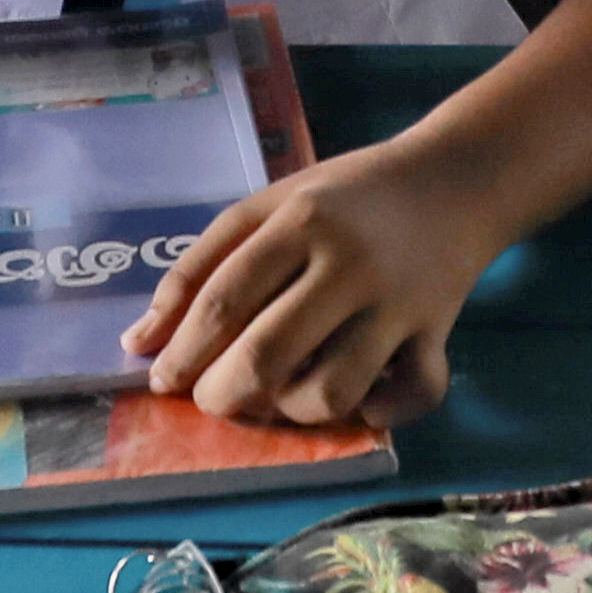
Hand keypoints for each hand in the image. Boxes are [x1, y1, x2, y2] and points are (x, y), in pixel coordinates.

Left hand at [128, 132, 495, 428]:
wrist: (454, 180)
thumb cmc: (344, 197)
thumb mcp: (267, 207)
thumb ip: (200, 266)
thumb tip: (137, 343)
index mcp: (300, 222)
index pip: (224, 302)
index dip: (182, 353)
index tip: (161, 379)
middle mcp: (349, 264)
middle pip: (267, 356)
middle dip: (222, 395)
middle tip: (211, 397)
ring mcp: (398, 304)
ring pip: (332, 392)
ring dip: (291, 410)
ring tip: (279, 393)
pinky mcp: (439, 333)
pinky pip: (412, 396)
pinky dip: (380, 412)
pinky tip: (359, 400)